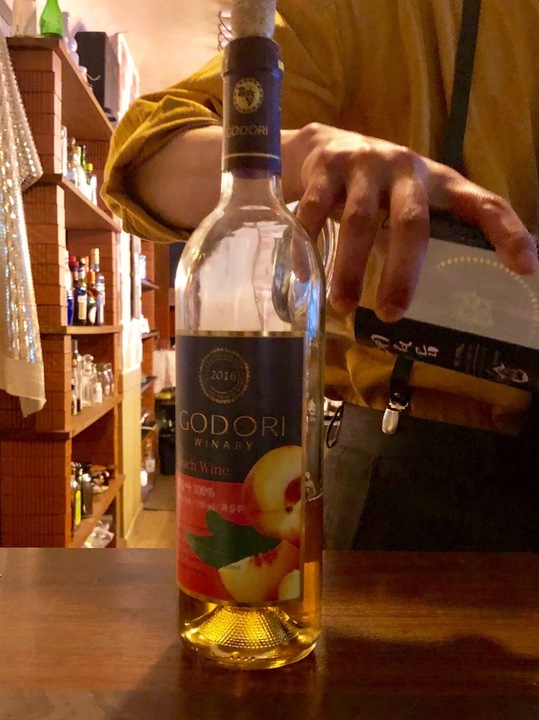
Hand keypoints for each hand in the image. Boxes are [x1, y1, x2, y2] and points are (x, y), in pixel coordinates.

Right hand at [287, 123, 537, 321]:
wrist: (323, 147)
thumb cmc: (374, 190)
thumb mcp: (402, 207)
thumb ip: (413, 243)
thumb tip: (425, 310)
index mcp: (438, 182)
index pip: (483, 203)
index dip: (508, 233)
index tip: (525, 268)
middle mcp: (406, 169)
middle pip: (412, 222)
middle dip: (404, 272)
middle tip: (393, 314)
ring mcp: (365, 165)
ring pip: (360, 222)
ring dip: (351, 269)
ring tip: (344, 307)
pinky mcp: (326, 167)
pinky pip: (317, 212)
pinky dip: (309, 246)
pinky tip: (304, 274)